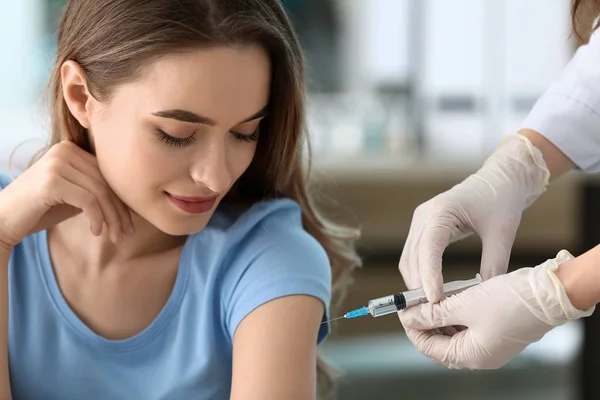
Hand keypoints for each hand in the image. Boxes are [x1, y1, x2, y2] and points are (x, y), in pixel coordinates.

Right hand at [0, 141, 133, 249]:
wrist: (2, 220)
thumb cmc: (40, 210)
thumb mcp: (74, 196)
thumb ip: (96, 191)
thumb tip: (130, 200)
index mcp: (71, 150)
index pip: (106, 175)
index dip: (122, 200)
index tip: (130, 223)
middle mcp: (64, 151)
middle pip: (105, 183)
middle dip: (120, 211)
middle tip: (127, 233)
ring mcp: (57, 164)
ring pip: (99, 192)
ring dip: (112, 218)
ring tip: (116, 237)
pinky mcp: (51, 181)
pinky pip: (87, 200)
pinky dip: (97, 218)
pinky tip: (97, 232)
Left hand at [398, 250, 594, 368]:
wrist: (549, 294)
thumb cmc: (510, 301)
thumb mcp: (464, 304)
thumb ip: (433, 313)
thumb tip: (409, 318)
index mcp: (471, 355)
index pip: (429, 347)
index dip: (412, 328)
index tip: (403, 309)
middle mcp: (480, 355)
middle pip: (440, 342)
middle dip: (425, 322)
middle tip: (415, 302)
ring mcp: (490, 345)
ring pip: (454, 333)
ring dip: (440, 316)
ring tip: (432, 297)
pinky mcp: (497, 332)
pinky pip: (469, 327)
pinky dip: (457, 314)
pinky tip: (451, 298)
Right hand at [399, 134, 549, 301]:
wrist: (499, 179)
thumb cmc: (502, 201)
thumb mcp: (502, 234)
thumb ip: (494, 265)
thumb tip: (484, 299)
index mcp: (442, 211)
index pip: (428, 249)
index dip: (429, 276)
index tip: (435, 302)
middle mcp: (424, 215)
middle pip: (412, 257)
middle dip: (419, 286)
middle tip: (433, 313)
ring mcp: (420, 221)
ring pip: (409, 259)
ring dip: (417, 283)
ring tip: (432, 309)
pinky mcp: (423, 228)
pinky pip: (415, 256)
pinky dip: (420, 275)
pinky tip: (433, 292)